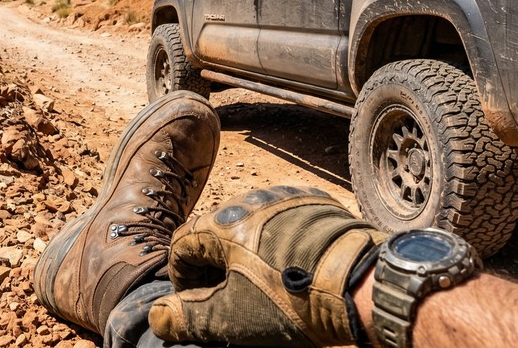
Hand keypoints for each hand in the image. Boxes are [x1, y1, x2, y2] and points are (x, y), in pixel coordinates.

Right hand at [149, 186, 385, 345]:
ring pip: (252, 228)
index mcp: (221, 224)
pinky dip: (280, 244)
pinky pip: (285, 223)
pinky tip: (294, 271)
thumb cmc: (291, 300)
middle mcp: (250, 201)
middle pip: (216, 235)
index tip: (195, 303)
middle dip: (215, 269)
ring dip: (248, 255)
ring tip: (265, 287)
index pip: (181, 246)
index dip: (182, 279)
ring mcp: (286, 199)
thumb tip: (157, 316)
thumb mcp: (230, 318)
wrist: (360, 283)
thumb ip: (186, 318)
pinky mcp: (317, 205)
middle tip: (230, 302)